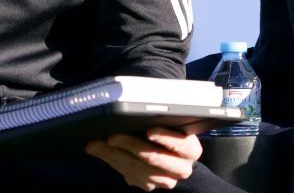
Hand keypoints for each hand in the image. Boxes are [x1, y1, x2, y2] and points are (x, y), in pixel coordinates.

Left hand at [85, 128, 201, 190]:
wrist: (174, 158)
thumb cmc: (173, 134)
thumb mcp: (175, 126)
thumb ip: (166, 121)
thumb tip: (140, 111)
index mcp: (191, 150)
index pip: (181, 144)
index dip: (165, 138)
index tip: (149, 131)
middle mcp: (181, 168)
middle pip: (154, 158)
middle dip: (130, 146)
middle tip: (113, 136)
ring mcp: (164, 180)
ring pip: (137, 169)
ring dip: (114, 156)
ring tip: (98, 144)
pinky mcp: (149, 186)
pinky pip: (128, 175)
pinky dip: (113, 162)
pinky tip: (102, 152)